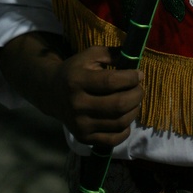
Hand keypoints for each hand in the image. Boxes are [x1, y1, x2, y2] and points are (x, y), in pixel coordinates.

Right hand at [0, 34, 143, 149]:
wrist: (52, 93)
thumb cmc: (76, 71)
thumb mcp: (90, 55)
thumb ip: (112, 54)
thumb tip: (135, 58)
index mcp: (77, 81)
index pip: (111, 82)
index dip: (131, 78)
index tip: (139, 74)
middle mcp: (77, 105)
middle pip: (118, 104)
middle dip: (137, 95)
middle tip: (139, 88)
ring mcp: (79, 124)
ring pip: (119, 122)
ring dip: (134, 110)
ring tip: (134, 101)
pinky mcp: (84, 138)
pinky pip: (114, 139)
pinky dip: (126, 129)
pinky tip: (125, 117)